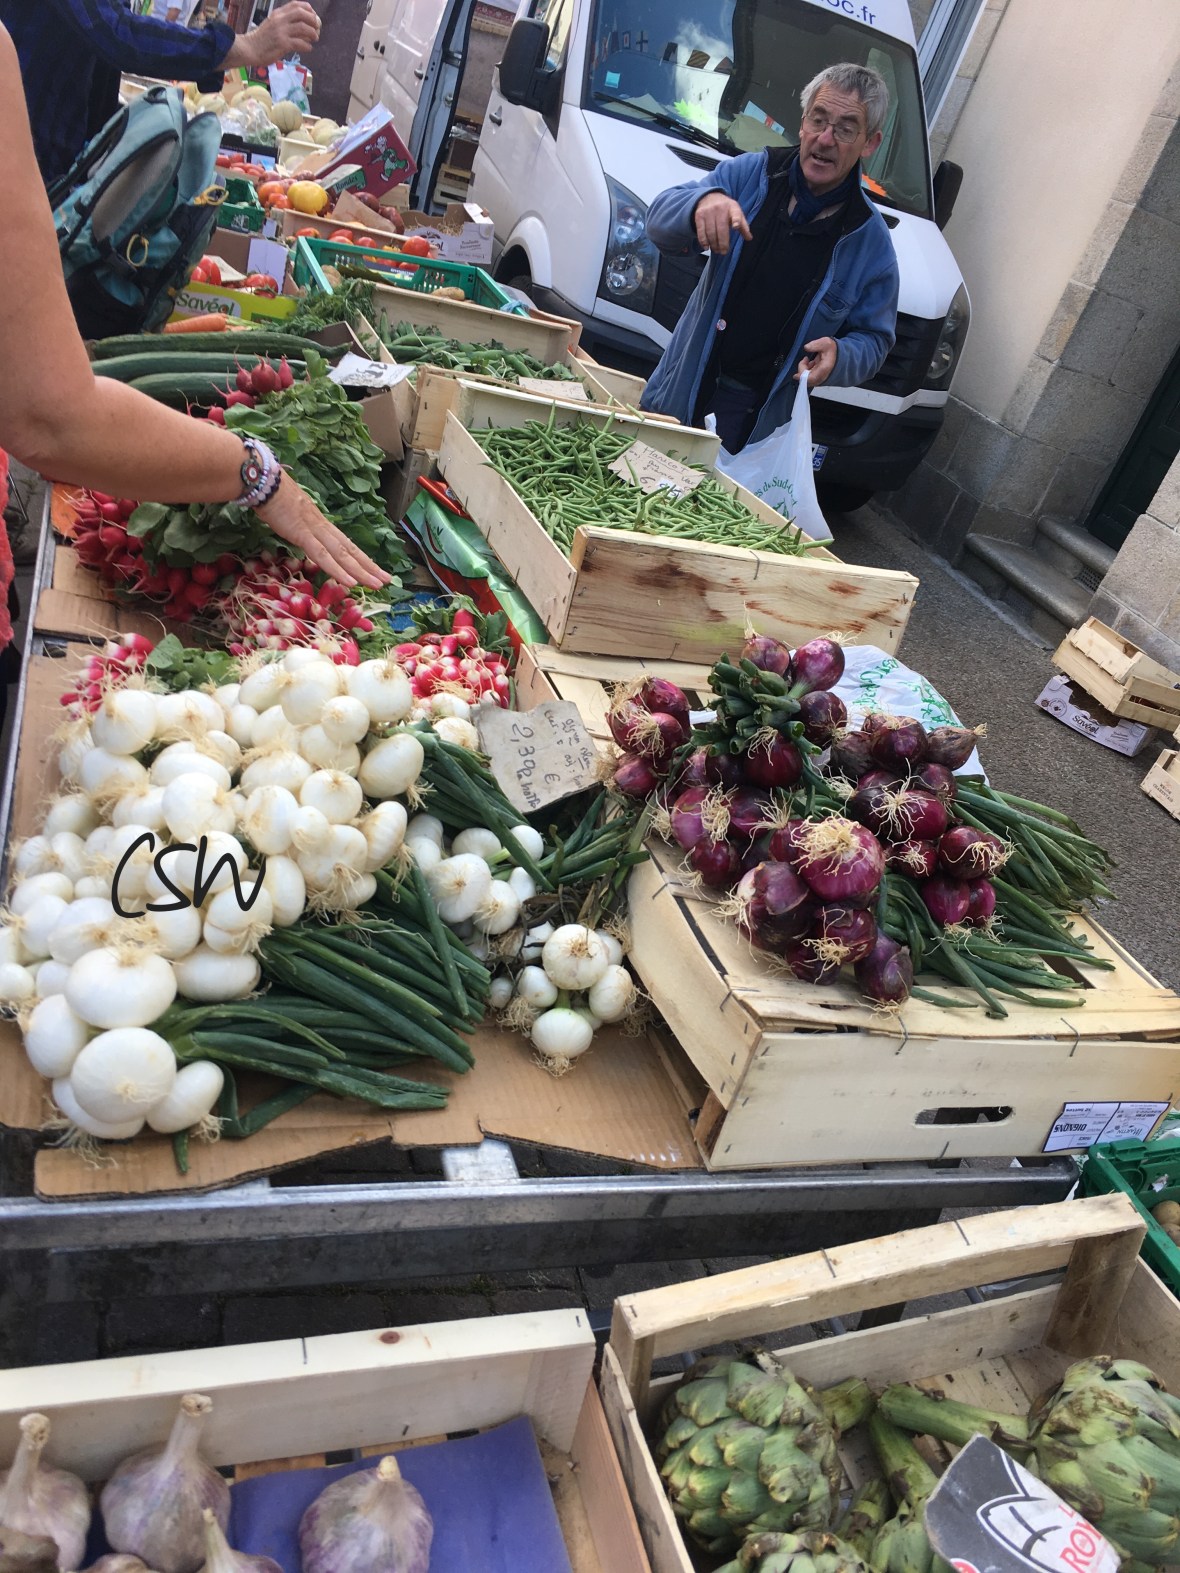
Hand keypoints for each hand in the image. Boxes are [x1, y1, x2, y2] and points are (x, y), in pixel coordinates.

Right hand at [240, 1, 320, 66]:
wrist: (250, 49)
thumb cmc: (262, 39)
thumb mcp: (272, 24)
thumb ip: (285, 22)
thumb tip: (304, 26)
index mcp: (278, 13)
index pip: (296, 5)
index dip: (309, 10)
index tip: (313, 18)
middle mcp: (280, 20)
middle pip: (302, 13)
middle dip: (313, 20)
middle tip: (318, 29)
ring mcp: (281, 31)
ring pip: (303, 27)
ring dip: (313, 33)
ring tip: (315, 39)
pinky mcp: (282, 44)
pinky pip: (300, 43)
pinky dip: (308, 46)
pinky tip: (308, 48)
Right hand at [255, 472, 391, 589]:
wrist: (263, 481)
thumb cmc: (272, 498)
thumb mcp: (291, 517)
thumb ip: (301, 529)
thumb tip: (305, 538)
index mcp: (321, 524)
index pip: (346, 545)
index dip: (361, 559)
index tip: (375, 570)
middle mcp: (323, 527)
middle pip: (351, 550)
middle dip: (370, 567)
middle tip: (387, 580)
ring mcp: (315, 530)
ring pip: (343, 555)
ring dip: (361, 571)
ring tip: (377, 584)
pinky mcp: (303, 534)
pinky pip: (323, 556)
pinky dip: (338, 570)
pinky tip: (350, 582)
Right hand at [693, 191, 751, 254]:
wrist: (709, 197)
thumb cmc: (726, 209)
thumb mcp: (736, 213)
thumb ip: (743, 226)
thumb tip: (749, 238)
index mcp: (732, 207)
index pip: (735, 214)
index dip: (736, 220)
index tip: (736, 227)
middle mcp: (720, 208)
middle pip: (721, 228)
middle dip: (722, 243)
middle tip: (723, 252)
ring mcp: (708, 211)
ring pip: (711, 232)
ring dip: (713, 244)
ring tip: (716, 250)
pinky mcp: (699, 215)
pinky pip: (701, 231)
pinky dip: (703, 241)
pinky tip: (706, 247)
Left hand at [796, 337, 837, 386]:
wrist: (842, 356)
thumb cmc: (835, 350)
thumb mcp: (826, 343)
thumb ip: (816, 344)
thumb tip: (806, 347)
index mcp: (824, 369)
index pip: (810, 379)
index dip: (801, 377)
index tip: (796, 374)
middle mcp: (822, 376)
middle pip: (807, 380)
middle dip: (802, 370)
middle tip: (805, 360)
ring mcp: (821, 378)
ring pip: (807, 379)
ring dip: (805, 370)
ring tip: (808, 360)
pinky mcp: (819, 377)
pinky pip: (810, 378)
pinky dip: (807, 371)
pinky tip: (811, 363)